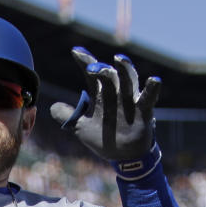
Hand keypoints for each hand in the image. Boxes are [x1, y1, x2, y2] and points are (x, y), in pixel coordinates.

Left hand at [50, 47, 159, 163]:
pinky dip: (152, 88)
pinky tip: (153, 80)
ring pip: (128, 80)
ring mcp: (130, 101)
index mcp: (101, 95)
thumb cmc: (103, 137)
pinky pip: (148, 97)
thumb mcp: (81, 128)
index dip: (85, 61)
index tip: (75, 51)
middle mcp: (116, 93)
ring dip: (124, 69)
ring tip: (118, 59)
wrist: (122, 155)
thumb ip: (67, 116)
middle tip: (90, 67)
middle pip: (110, 76)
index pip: (92, 74)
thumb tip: (52, 107)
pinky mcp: (143, 111)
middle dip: (101, 70)